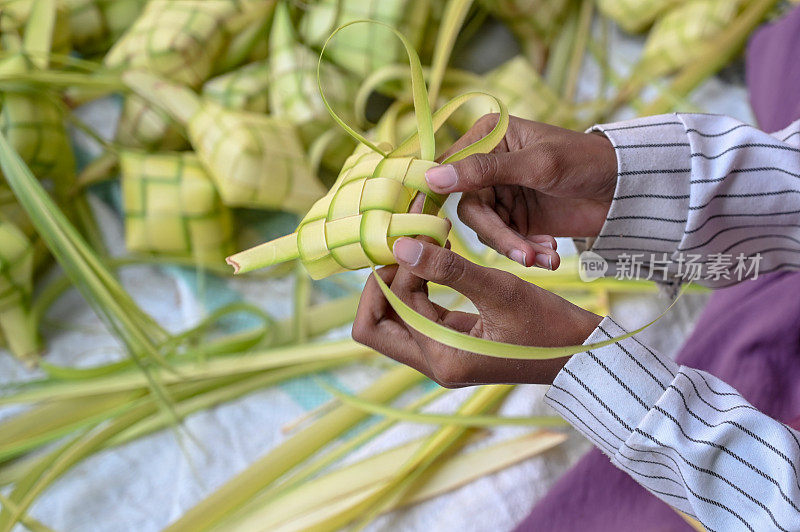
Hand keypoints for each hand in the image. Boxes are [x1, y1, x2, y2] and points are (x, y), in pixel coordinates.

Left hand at [352, 237, 601, 386]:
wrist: (583, 354)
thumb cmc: (550, 326)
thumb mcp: (500, 290)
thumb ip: (449, 268)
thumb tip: (401, 244)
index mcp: (443, 358)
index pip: (389, 309)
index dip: (397, 267)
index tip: (421, 232)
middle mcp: (435, 363)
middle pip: (375, 325)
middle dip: (381, 282)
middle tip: (403, 244)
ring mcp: (442, 356)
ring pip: (394, 318)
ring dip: (400, 281)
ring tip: (422, 243)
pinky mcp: (453, 345)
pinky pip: (418, 315)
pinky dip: (419, 287)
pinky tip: (438, 256)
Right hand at [427, 114, 616, 268]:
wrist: (625, 190)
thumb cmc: (584, 161)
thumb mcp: (536, 164)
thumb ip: (483, 170)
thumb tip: (431, 176)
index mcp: (488, 138)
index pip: (449, 168)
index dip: (436, 194)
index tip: (429, 222)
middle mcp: (488, 167)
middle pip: (469, 209)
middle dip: (498, 235)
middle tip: (525, 255)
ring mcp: (502, 196)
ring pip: (487, 231)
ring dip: (515, 247)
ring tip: (546, 257)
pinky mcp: (516, 220)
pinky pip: (506, 242)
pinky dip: (526, 251)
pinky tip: (550, 253)